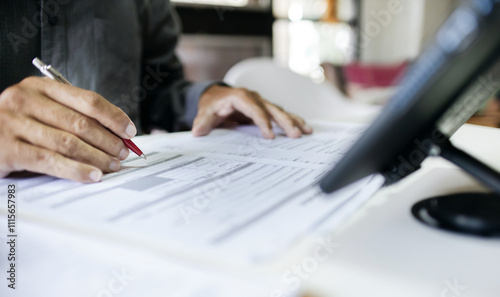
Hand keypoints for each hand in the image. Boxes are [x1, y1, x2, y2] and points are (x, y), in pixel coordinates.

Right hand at [0, 77, 135, 182]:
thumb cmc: (16, 124)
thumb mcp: (40, 110)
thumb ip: (70, 115)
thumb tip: (114, 133)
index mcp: (39, 87)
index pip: (87, 99)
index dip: (113, 116)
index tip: (129, 131)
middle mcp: (25, 100)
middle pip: (81, 123)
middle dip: (108, 141)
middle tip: (124, 152)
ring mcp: (13, 124)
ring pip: (69, 143)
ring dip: (97, 157)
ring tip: (113, 165)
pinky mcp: (7, 149)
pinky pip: (51, 161)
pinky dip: (76, 170)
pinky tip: (92, 175)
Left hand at [192, 85, 312, 138]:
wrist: (216, 96)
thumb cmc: (213, 104)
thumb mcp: (205, 111)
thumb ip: (203, 122)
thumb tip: (197, 132)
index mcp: (241, 97)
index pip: (255, 110)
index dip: (263, 122)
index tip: (270, 136)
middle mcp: (255, 98)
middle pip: (273, 109)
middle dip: (285, 122)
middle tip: (296, 134)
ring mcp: (262, 103)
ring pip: (281, 111)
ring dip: (294, 121)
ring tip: (307, 131)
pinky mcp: (266, 110)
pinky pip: (281, 115)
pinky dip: (292, 121)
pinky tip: (304, 128)